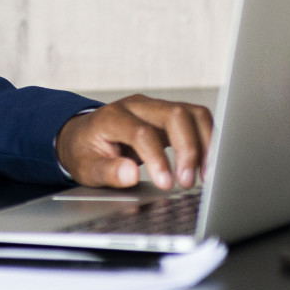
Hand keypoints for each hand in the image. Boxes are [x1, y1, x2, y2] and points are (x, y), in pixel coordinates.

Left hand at [56, 96, 214, 189]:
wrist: (82, 136)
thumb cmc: (84, 152)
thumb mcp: (86, 168)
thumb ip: (107, 172)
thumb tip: (131, 174)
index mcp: (112, 117)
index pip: (142, 132)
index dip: (158, 159)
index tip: (167, 184)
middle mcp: (137, 106)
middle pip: (174, 115)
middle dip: (188, 149)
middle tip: (187, 181)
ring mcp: (155, 107)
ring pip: (192, 113)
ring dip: (204, 144)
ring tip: (204, 175)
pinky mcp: (169, 115)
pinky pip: (196, 120)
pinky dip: (207, 140)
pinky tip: (206, 164)